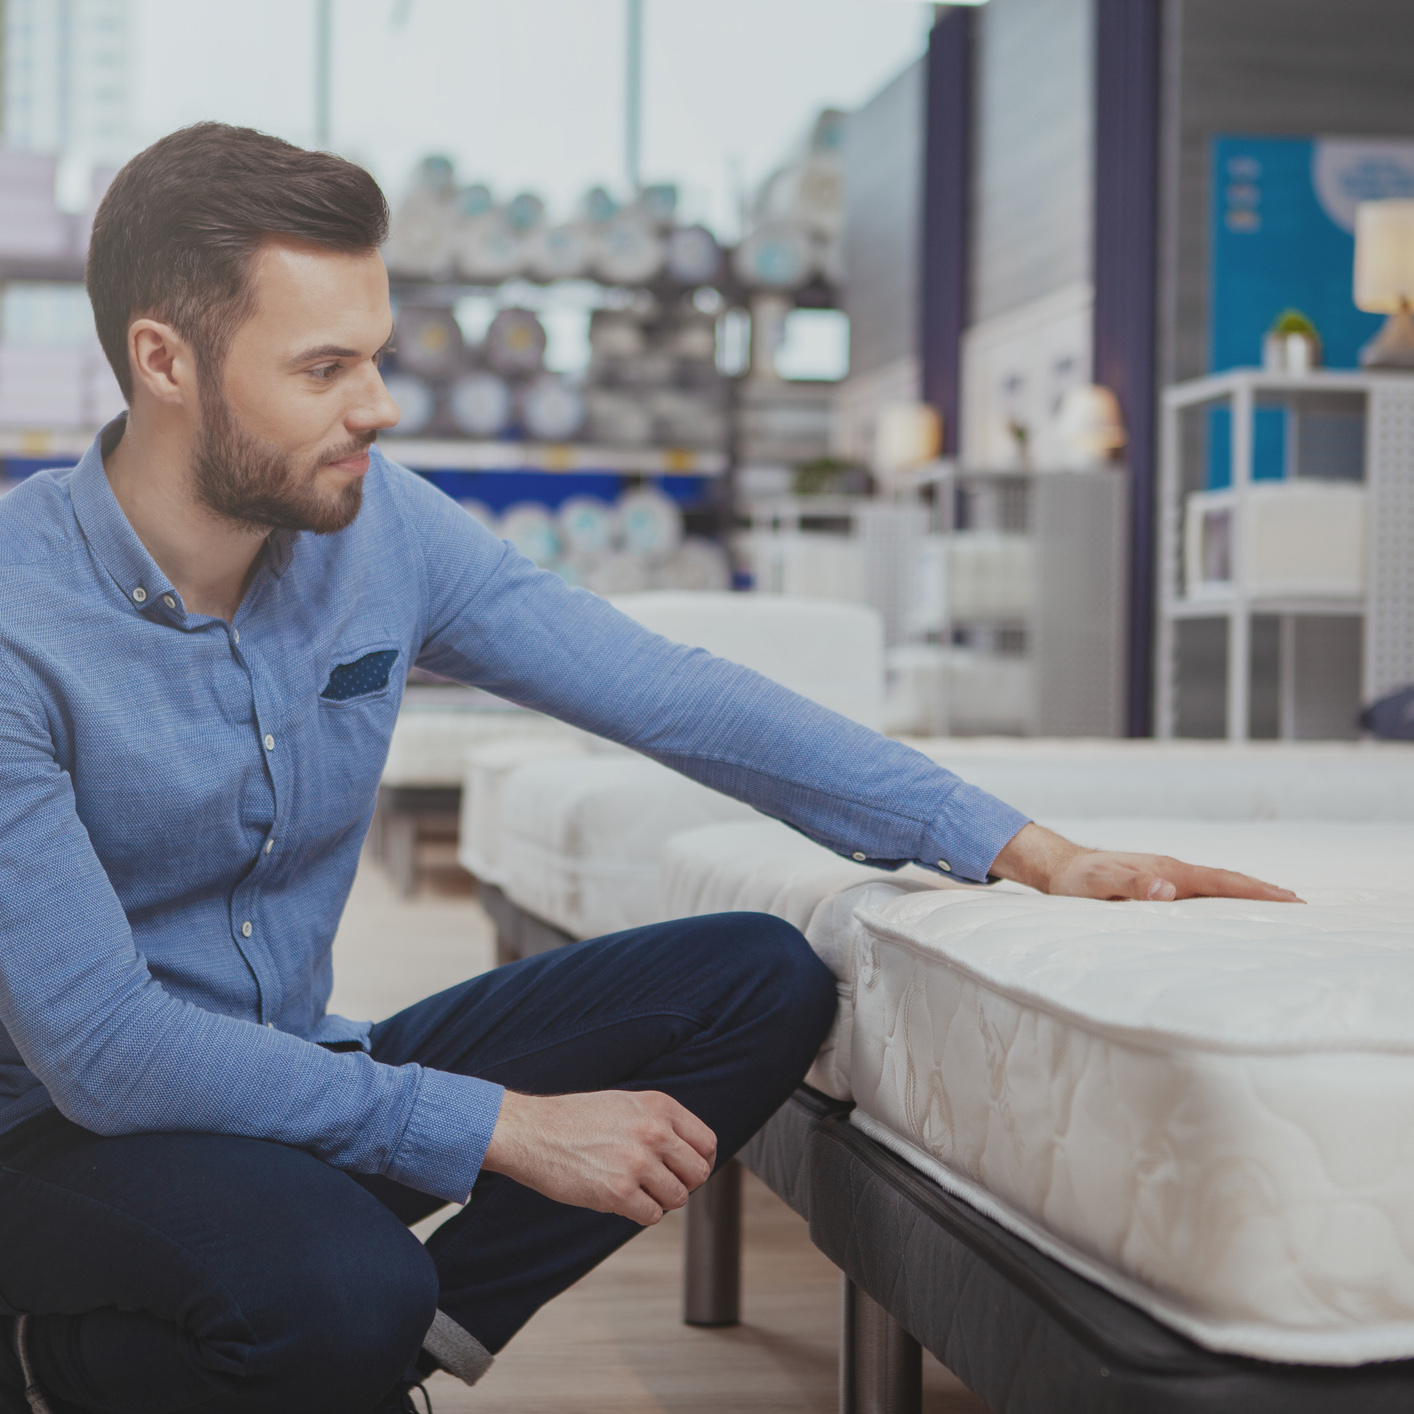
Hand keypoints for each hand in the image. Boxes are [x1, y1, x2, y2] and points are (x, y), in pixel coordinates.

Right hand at [481, 1089, 716, 1225]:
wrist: (533, 1132)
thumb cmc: (577, 1119)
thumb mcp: (627, 1104)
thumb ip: (661, 1123)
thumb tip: (692, 1153)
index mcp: (660, 1107)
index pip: (707, 1144)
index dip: (699, 1162)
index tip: (685, 1170)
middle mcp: (654, 1131)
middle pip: (698, 1174)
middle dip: (682, 1183)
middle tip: (659, 1183)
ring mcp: (637, 1162)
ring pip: (677, 1198)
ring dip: (659, 1199)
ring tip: (635, 1188)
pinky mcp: (618, 1192)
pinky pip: (652, 1215)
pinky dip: (640, 1213)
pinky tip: (621, 1198)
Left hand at [991, 823, 1302, 902]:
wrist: (1059, 868)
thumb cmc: (1077, 880)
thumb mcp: (1099, 883)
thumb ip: (1131, 885)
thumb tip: (1168, 889)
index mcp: (1167, 871)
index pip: (1221, 881)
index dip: (1256, 891)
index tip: (1291, 900)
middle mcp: (1173, 871)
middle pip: (1228, 882)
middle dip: (1264, 893)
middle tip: (1304, 909)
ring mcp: (1168, 877)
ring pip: (1216, 888)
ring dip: (1247, 897)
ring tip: (1281, 911)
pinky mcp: (1160, 887)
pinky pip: (1201, 895)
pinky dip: (1224, 901)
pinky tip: (1232, 912)